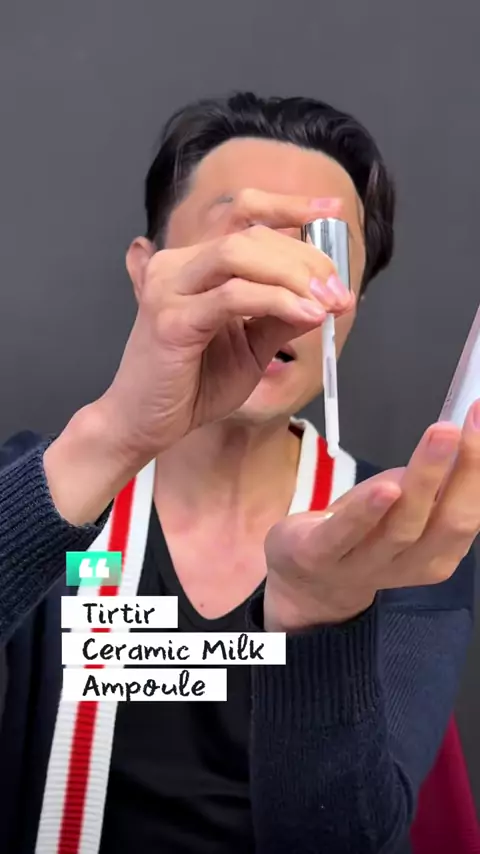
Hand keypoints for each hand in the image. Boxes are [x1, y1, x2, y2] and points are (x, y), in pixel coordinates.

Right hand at [101, 190, 352, 459]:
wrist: (144, 425)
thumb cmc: (191, 386)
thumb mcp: (250, 346)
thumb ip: (279, 316)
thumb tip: (323, 296)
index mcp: (193, 265)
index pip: (242, 215)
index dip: (289, 205)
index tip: (332, 209)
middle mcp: (176, 266)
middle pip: (250, 235)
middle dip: (306, 259)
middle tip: (339, 291)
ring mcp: (169, 289)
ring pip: (240, 254)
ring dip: (294, 275)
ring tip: (328, 302)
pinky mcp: (171, 320)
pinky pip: (233, 297)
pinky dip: (277, 301)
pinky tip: (307, 315)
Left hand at [263, 401, 479, 631]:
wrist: (306, 578)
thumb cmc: (364, 532)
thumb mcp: (405, 507)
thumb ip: (435, 484)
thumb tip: (466, 432)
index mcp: (438, 553)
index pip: (470, 513)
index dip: (478, 468)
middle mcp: (409, 564)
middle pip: (447, 522)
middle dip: (466, 472)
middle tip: (466, 426)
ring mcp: (365, 565)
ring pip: (402, 526)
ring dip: (424, 480)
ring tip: (441, 436)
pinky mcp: (320, 556)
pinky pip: (346, 535)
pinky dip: (368, 512)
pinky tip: (385, 487)